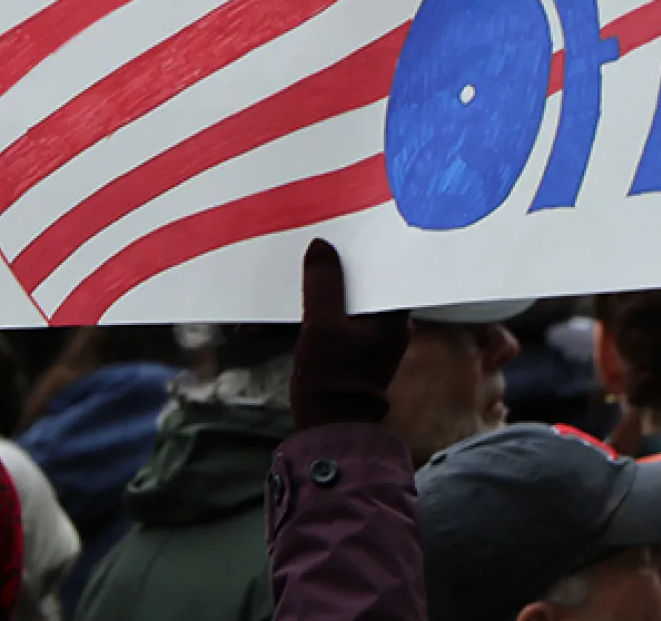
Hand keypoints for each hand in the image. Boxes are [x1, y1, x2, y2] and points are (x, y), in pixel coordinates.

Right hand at [291, 239, 409, 431]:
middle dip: (329, 268)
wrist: (328, 432)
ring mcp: (367, 338)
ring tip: (280, 285)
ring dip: (309, 296)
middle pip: (358, 282)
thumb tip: (321, 247)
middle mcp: (385, 325)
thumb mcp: (322, 326)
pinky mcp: (348, 350)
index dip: (364, 247)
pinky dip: (304, 318)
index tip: (344, 229)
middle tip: (308, 247)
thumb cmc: (333, 383)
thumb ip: (323, 283)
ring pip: (339, 302)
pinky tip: (267, 323)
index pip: (384, 269)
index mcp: (393, 317)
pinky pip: (327, 321)